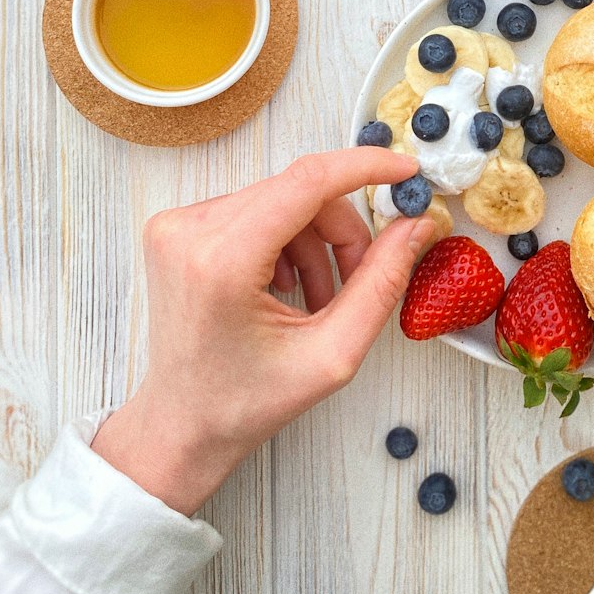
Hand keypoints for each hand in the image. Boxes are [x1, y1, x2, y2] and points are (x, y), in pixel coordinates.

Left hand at [91, 148, 430, 514]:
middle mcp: (190, 231)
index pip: (307, 180)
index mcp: (222, 262)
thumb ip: (382, 283)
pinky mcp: (176, 226)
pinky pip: (255, 206)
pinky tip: (286, 285)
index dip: (365, 167)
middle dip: (342, 229)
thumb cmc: (245, 402)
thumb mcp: (333, 355)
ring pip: (281, 196)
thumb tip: (416, 225)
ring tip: (318, 295)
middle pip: (300, 189)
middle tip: (361, 277)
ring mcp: (177, 225)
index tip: (407, 173)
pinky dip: (285, 238)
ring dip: (314, 238)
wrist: (181, 425)